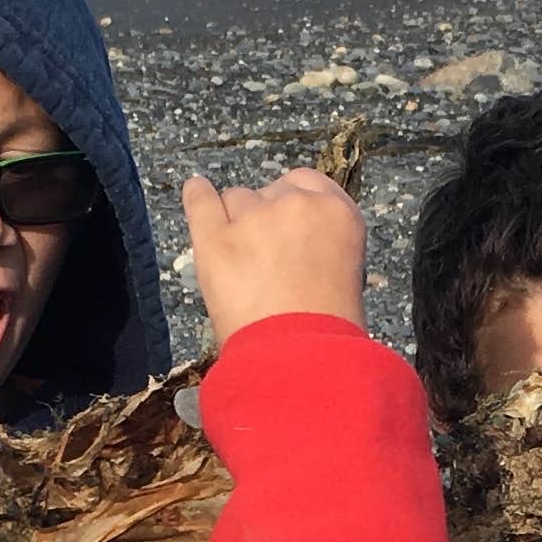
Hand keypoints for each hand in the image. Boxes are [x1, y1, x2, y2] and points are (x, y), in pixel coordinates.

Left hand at [179, 166, 365, 340]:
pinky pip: (201, 201)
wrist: (302, 359)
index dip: (291, 199)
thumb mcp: (346, 271)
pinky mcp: (215, 238)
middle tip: (267, 258)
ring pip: (236, 199)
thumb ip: (321, 241)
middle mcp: (297, 206)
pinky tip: (196, 189)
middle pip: (269, 191)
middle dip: (265, 216)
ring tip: (243, 265)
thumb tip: (293, 237)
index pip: (306, 182)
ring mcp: (253, 218)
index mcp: (338, 212)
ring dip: (236, 223)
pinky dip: (196, 196)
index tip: (284, 215)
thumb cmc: (327, 330)